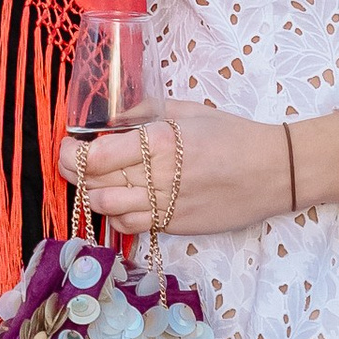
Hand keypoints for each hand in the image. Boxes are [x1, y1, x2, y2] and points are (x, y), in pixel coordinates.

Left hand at [64, 105, 338, 237]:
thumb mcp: (188, 111)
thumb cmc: (233, 135)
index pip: (95, 156)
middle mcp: (158, 176)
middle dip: (73, 174)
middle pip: (94, 184)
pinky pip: (131, 227)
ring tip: (96, 183)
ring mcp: (166, 205)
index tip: (66, 145)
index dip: (70, 153)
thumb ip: (146, 112)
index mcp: (159, 141)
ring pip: (107, 211)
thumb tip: (112, 117)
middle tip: (71, 163)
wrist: (272, 171)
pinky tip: (121, 203)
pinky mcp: (175, 225)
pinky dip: (116, 217)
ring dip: (94, 197)